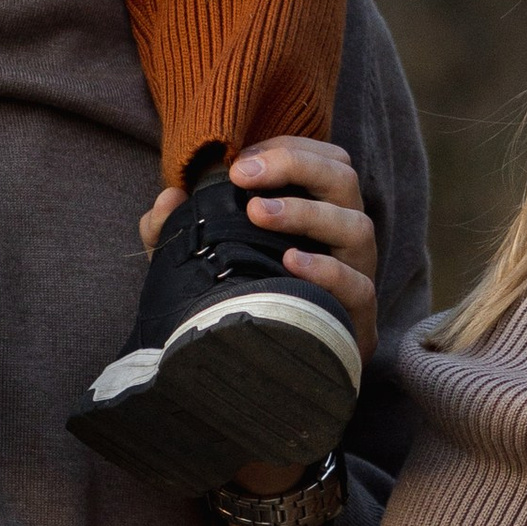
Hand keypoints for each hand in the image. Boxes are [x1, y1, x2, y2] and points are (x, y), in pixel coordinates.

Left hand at [137, 135, 380, 365]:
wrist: (261, 375)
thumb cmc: (237, 300)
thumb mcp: (198, 260)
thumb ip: (176, 230)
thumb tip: (168, 198)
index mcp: (319, 212)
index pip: (324, 159)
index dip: (287, 149)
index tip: (239, 162)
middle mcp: (343, 238)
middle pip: (344, 180)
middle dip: (295, 166)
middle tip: (243, 176)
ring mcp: (356, 275)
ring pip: (356, 227)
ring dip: (306, 212)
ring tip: (257, 215)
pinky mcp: (358, 318)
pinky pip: (359, 287)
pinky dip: (327, 271)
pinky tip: (289, 262)